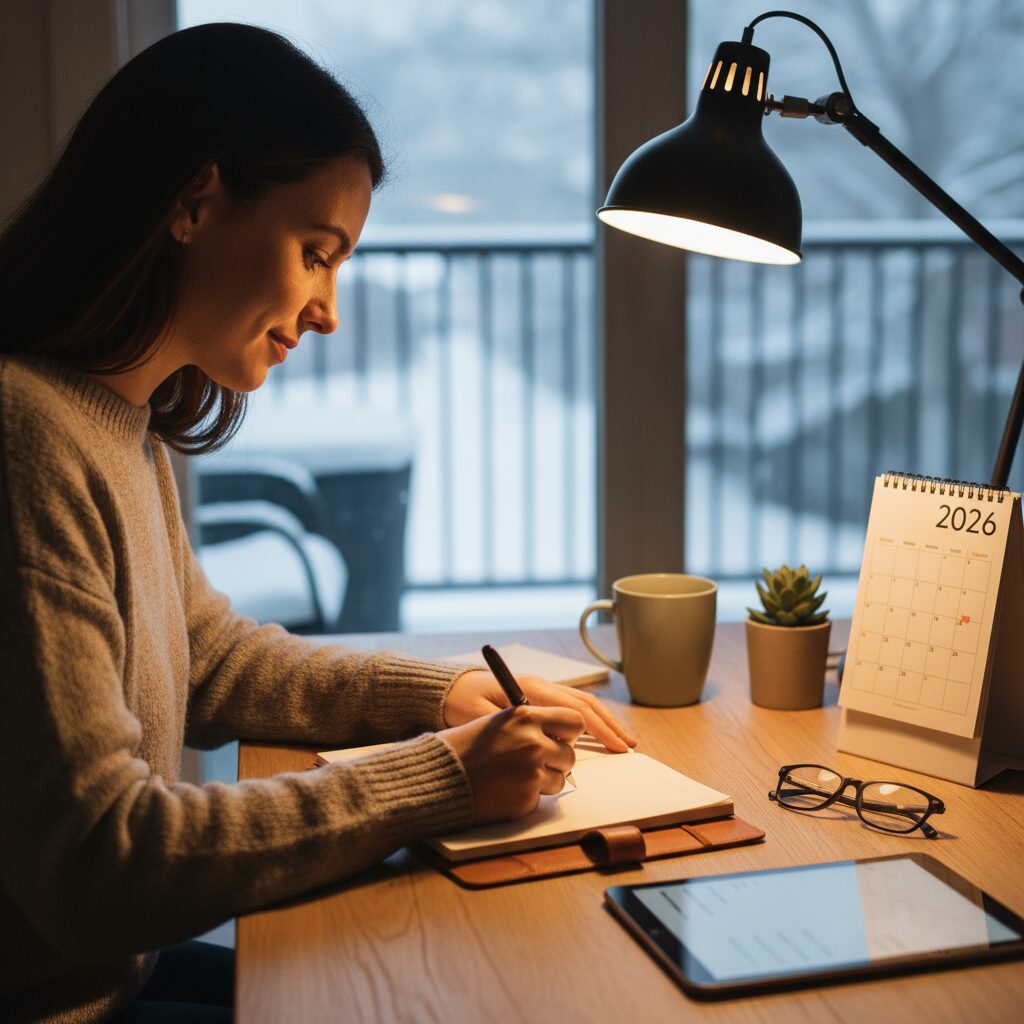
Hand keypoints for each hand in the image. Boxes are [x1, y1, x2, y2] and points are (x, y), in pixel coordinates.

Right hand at [438, 704, 585, 822]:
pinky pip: (541, 797)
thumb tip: (560, 734)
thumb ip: (531, 724)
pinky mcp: (527, 798)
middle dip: (557, 758)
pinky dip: (528, 795)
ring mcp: (532, 773)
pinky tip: (506, 788)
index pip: (575, 720)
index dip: (570, 731)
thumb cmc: (465, 746)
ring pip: (560, 778)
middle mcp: (533, 743)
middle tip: (535, 759)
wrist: (439, 777)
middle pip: (570, 754)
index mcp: (526, 717)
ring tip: (515, 773)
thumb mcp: (499, 721)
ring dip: (544, 778)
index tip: (562, 736)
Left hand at [443, 670, 637, 751]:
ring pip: (581, 703)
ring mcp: (540, 690)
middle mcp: (540, 686)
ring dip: (604, 722)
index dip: (599, 729)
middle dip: (609, 726)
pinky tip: (598, 732)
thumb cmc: (459, 704)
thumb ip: (510, 728)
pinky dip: (589, 720)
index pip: (574, 709)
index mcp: (530, 689)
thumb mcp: (479, 718)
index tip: (616, 746)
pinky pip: (570, 707)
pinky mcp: (537, 699)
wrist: (446, 689)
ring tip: (623, 741)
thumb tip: (541, 745)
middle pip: (585, 704)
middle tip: (629, 747)